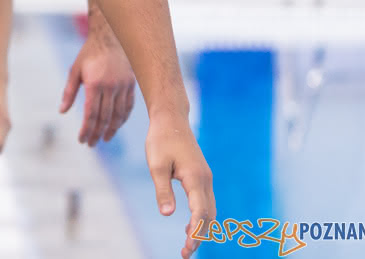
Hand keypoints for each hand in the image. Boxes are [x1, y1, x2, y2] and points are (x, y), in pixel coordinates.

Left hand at [59, 22, 136, 145]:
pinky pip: (128, 107)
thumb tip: (62, 111)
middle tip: (91, 144)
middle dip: (97, 133)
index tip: (82, 139)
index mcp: (94, 84)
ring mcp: (123, 87)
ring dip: (111, 130)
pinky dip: (122, 119)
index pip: (91, 114)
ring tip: (103, 139)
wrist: (110, 38)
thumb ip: (69, 92)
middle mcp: (111, 87)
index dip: (86, 129)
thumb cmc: (89, 54)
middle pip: (104, 118)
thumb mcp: (75, 70)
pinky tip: (116, 126)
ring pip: (118, 115)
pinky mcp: (131, 85)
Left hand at [144, 113, 214, 256]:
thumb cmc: (161, 140)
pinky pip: (205, 203)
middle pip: (208, 215)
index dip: (195, 232)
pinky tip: (189, 228)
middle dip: (199, 236)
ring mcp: (205, 179)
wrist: (171, 119)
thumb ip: (162, 190)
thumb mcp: (156, 165)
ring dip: (201, 229)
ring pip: (209, 210)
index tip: (187, 247)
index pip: (200, 211)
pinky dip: (200, 218)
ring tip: (187, 246)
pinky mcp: (201, 177)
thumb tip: (166, 214)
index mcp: (195, 178)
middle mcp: (205, 180)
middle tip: (185, 253)